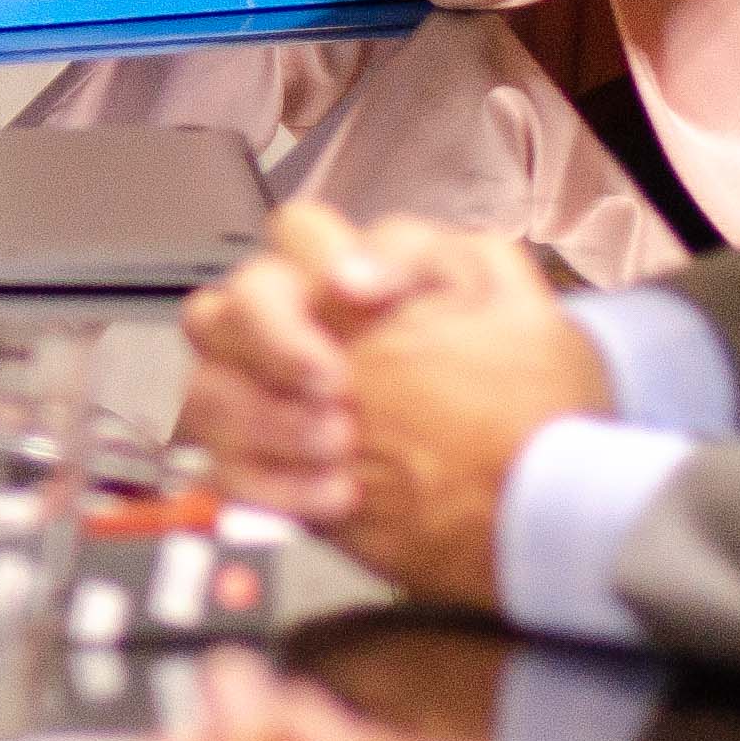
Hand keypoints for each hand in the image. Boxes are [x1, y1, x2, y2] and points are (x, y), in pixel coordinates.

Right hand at [175, 203, 598, 570]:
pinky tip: (339, 497)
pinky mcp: (264, 475)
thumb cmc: (520, 403)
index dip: (312, 260)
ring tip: (342, 448)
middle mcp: (285, 338)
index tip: (359, 300)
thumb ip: (446, 261)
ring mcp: (263, 408)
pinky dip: (274, 488)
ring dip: (266, 420)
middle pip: (219, 310)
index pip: (294, 235)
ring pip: (205, 394)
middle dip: (270, 340)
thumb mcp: (512, 311)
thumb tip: (358, 270)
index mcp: (340, 285)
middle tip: (334, 382)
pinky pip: (226, 475)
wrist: (534, 506)